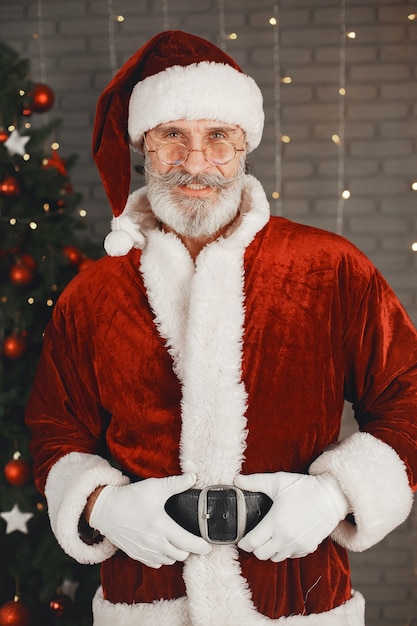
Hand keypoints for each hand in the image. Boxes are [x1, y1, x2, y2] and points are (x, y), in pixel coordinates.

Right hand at [89, 473, 211, 567]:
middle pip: (181, 555)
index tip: (209, 545)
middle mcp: (154, 543)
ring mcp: (145, 551)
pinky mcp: (137, 555)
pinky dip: (163, 558)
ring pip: (170, 561)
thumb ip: (176, 483)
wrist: (106, 510)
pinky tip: (163, 546)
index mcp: (161, 526)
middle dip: (189, 548)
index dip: (201, 546)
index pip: (188, 543)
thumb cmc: (131, 497)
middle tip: (192, 538)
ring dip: (176, 553)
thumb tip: (193, 477)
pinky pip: (156, 564)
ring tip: (178, 541)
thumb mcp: (154, 487)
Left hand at [234, 472, 349, 561]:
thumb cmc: (304, 488)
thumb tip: (236, 480)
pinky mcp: (308, 547)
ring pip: (275, 558)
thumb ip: (255, 482)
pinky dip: (284, 551)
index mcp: (275, 522)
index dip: (243, 543)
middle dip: (255, 548)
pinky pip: (290, 556)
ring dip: (269, 551)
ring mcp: (297, 545)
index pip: (252, 543)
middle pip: (261, 555)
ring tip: (269, 538)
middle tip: (254, 538)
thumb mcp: (277, 481)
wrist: (331, 497)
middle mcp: (285, 538)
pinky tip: (284, 539)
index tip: (242, 539)